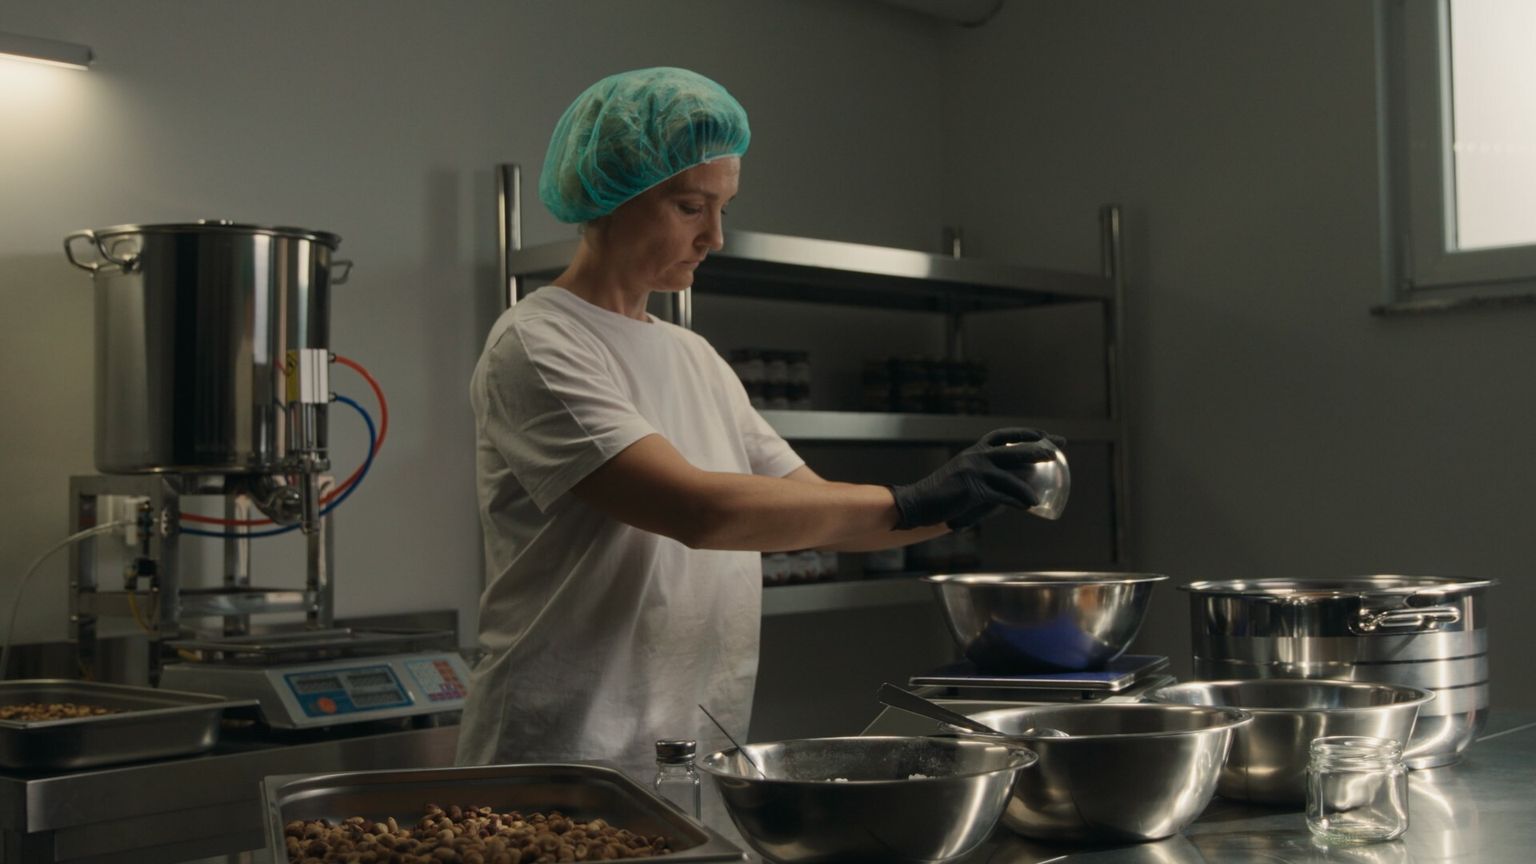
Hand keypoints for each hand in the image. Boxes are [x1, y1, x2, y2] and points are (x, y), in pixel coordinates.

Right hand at [889, 428, 1064, 530]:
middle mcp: (976, 456)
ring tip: (1040, 495)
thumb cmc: (945, 493)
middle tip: (1056, 452)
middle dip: (1037, 449)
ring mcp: (974, 471)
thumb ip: (986, 473)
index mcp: (975, 450)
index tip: (1044, 435)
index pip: (1004, 435)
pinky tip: (1027, 507)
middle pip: (1013, 449)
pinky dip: (1016, 502)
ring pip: (1009, 475)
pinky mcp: (972, 489)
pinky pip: (1001, 496)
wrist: (920, 502)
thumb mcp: (965, 475)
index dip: (1025, 434)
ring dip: (1028, 485)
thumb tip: (1015, 481)